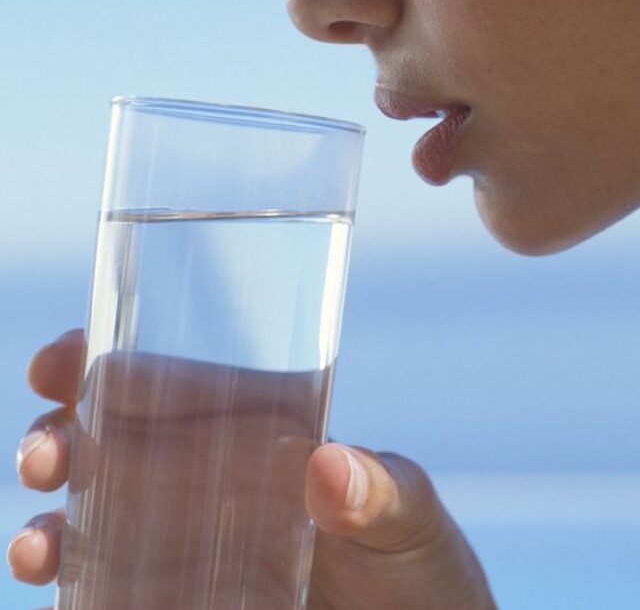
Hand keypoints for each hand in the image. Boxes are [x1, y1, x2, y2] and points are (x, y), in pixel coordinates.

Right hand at [8, 330, 496, 608]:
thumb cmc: (417, 565)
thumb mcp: (409, 517)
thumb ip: (382, 491)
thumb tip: (330, 470)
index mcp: (255, 427)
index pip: (171, 378)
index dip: (105, 360)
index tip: (62, 361)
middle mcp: (210, 476)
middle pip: (112, 440)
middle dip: (62, 436)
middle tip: (46, 456)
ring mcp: (189, 541)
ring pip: (95, 512)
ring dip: (50, 516)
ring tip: (36, 544)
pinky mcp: (179, 596)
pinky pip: (107, 580)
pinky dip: (71, 575)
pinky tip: (54, 583)